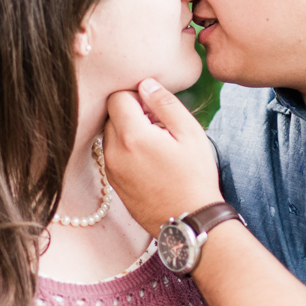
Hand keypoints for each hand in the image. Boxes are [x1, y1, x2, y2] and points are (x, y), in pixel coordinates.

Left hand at [105, 79, 222, 236]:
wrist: (190, 221)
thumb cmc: (195, 177)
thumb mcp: (190, 133)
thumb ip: (165, 103)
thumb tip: (146, 84)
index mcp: (132, 136)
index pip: (117, 97)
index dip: (137, 96)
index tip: (156, 109)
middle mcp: (114, 153)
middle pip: (111, 116)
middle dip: (131, 114)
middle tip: (159, 127)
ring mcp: (111, 171)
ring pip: (111, 136)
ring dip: (129, 133)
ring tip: (156, 146)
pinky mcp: (114, 185)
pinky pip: (114, 156)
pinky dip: (127, 151)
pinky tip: (151, 162)